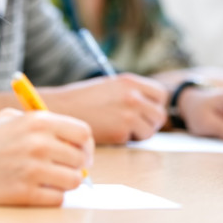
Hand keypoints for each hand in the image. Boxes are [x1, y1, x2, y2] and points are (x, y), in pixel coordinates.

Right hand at [0, 108, 92, 205]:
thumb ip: (43, 123)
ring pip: (74, 181)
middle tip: (66, 169)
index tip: (81, 152)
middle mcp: (38, 143)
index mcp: (37, 121)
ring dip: (66, 182)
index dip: (85, 144)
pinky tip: (40, 190)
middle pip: (81, 159)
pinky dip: (53, 196)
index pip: (83, 133)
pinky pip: (58, 199)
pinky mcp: (25, 193)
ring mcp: (32, 169)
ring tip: (51, 179)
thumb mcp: (11, 118)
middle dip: (77, 165)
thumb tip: (75, 140)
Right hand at [45, 73, 167, 143]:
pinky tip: (110, 132)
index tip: (146, 110)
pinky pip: (133, 140)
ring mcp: (127, 115)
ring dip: (139, 134)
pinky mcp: (120, 133)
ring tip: (122, 129)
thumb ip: (132, 92)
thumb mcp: (111, 85)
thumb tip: (152, 106)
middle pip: (159, 115)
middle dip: (150, 123)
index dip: (155, 105)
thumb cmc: (84, 98)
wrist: (62, 109)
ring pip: (150, 131)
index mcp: (130, 82)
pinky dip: (124, 140)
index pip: (161, 95)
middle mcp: (132, 97)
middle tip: (136, 125)